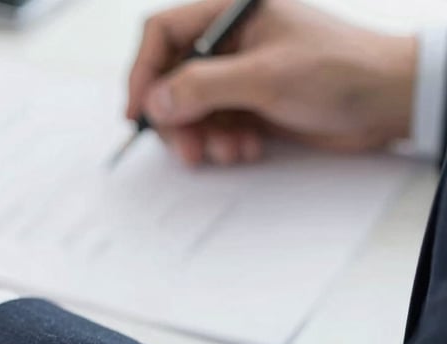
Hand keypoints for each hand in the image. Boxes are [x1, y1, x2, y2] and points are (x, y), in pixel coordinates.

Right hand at [127, 0, 416, 164]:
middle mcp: (230, 43)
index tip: (138, 111)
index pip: (164, 34)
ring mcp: (239, 76)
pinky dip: (224, 143)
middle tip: (188, 148)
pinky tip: (248, 147)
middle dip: (178, 119)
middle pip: (173, 80)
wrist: (385, 101)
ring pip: (192, 110)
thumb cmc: (341, 69)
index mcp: (231, 14)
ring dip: (205, 137)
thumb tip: (157, 99)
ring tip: (230, 149)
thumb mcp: (267, 75)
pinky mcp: (249, 105)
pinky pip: (216, 127)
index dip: (143, 72)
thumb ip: (205, 85)